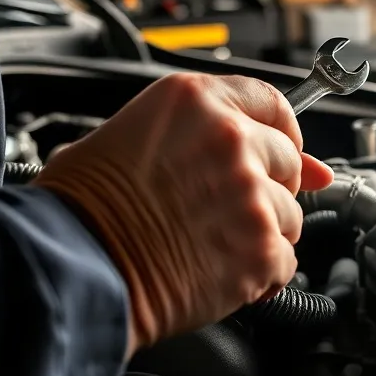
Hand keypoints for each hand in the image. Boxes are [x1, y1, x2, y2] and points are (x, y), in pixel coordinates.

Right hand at [35, 73, 333, 357]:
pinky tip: (220, 273)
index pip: (272, 103)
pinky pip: (285, 260)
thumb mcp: (129, 140)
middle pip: (287, 159)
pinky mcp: (261, 247)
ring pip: (290, 213)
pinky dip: (261, 274)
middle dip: (267, 186)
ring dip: (262, 232)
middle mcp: (232, 139)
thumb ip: (209, 136)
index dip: (279, 131)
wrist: (68, 271)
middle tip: (224, 208)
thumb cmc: (81, 211)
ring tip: (210, 244)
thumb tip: (307, 165)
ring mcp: (252, 193)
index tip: (279, 149)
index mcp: (198, 101)